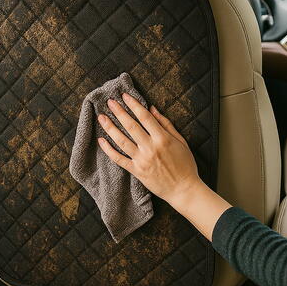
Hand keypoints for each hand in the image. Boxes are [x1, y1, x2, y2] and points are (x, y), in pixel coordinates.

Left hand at [97, 93, 202, 207]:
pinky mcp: (136, 171)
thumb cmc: (185, 164)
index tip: (125, 96)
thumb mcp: (181, 141)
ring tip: (101, 117)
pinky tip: (101, 140)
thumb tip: (152, 108)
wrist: (184, 190)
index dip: (134, 105)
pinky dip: (109, 150)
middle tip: (109, 102)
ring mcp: (142, 160)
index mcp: (163, 138)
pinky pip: (119, 159)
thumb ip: (166, 124)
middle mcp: (151, 148)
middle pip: (131, 126)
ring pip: (122, 141)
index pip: (145, 117)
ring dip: (110, 128)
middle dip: (119, 112)